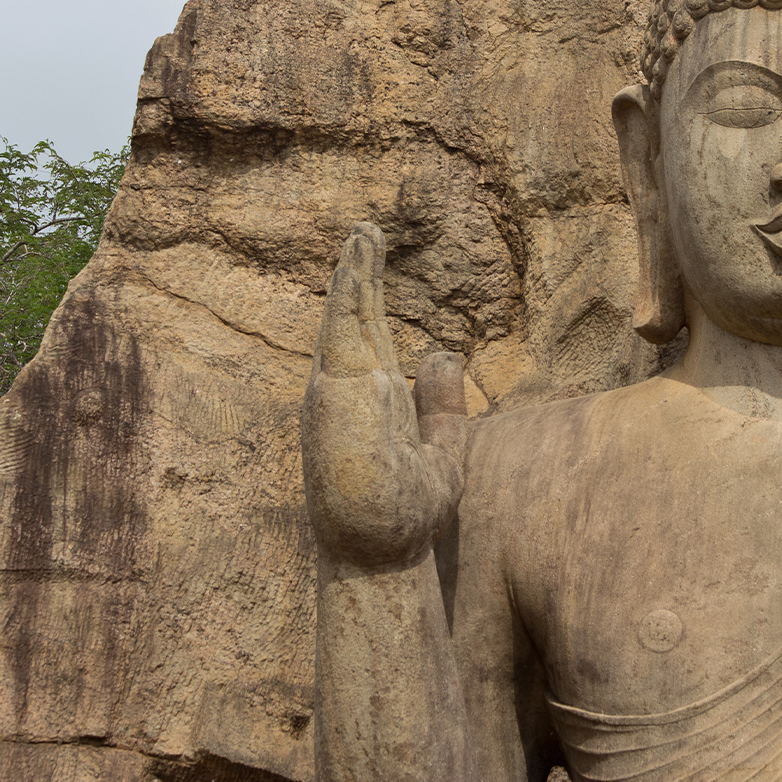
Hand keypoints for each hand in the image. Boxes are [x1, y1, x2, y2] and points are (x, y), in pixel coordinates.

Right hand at [301, 223, 466, 566]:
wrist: (381, 552)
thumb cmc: (404, 515)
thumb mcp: (441, 450)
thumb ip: (441, 403)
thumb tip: (443, 351)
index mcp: (370, 402)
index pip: (371, 339)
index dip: (371, 300)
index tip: (373, 260)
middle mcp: (348, 391)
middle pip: (355, 321)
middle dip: (360, 275)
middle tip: (366, 230)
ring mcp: (338, 391)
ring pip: (345, 319)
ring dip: (353, 273)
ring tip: (363, 233)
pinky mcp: (338, 393)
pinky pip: (344, 333)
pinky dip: (348, 294)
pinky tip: (355, 263)